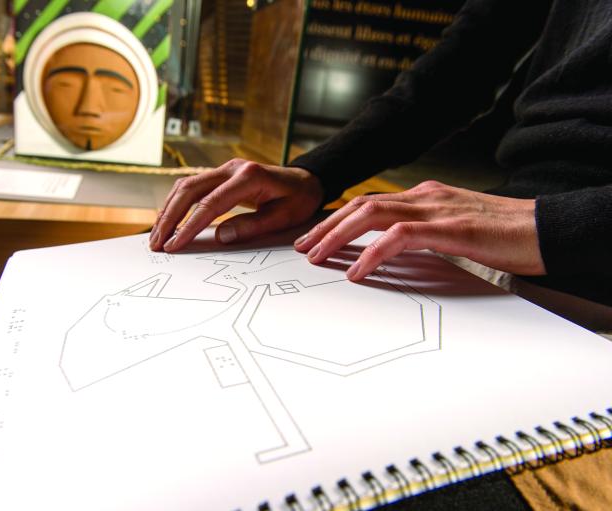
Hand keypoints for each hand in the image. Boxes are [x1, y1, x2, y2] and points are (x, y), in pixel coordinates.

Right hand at [149, 159, 323, 251]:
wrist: (306, 180)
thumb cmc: (298, 200)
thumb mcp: (283, 217)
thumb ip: (252, 226)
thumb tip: (220, 236)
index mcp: (249, 177)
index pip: (210, 203)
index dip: (190, 226)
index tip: (175, 245)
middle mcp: (232, 168)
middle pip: (189, 189)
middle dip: (169, 218)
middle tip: (157, 243)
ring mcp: (224, 169)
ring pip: (185, 185)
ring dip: (168, 210)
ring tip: (157, 235)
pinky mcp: (220, 175)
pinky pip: (192, 186)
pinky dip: (176, 203)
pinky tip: (168, 221)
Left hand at [294, 180, 546, 279]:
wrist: (547, 228)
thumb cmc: (504, 234)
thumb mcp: (456, 229)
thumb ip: (425, 233)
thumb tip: (394, 249)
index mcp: (426, 196)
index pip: (371, 203)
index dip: (339, 220)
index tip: (316, 238)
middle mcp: (425, 197)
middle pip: (362, 205)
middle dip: (327, 226)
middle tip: (304, 248)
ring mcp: (436, 209)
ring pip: (372, 214)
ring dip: (338, 236)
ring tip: (318, 257)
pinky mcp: (449, 228)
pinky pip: (399, 236)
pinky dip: (372, 252)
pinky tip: (357, 271)